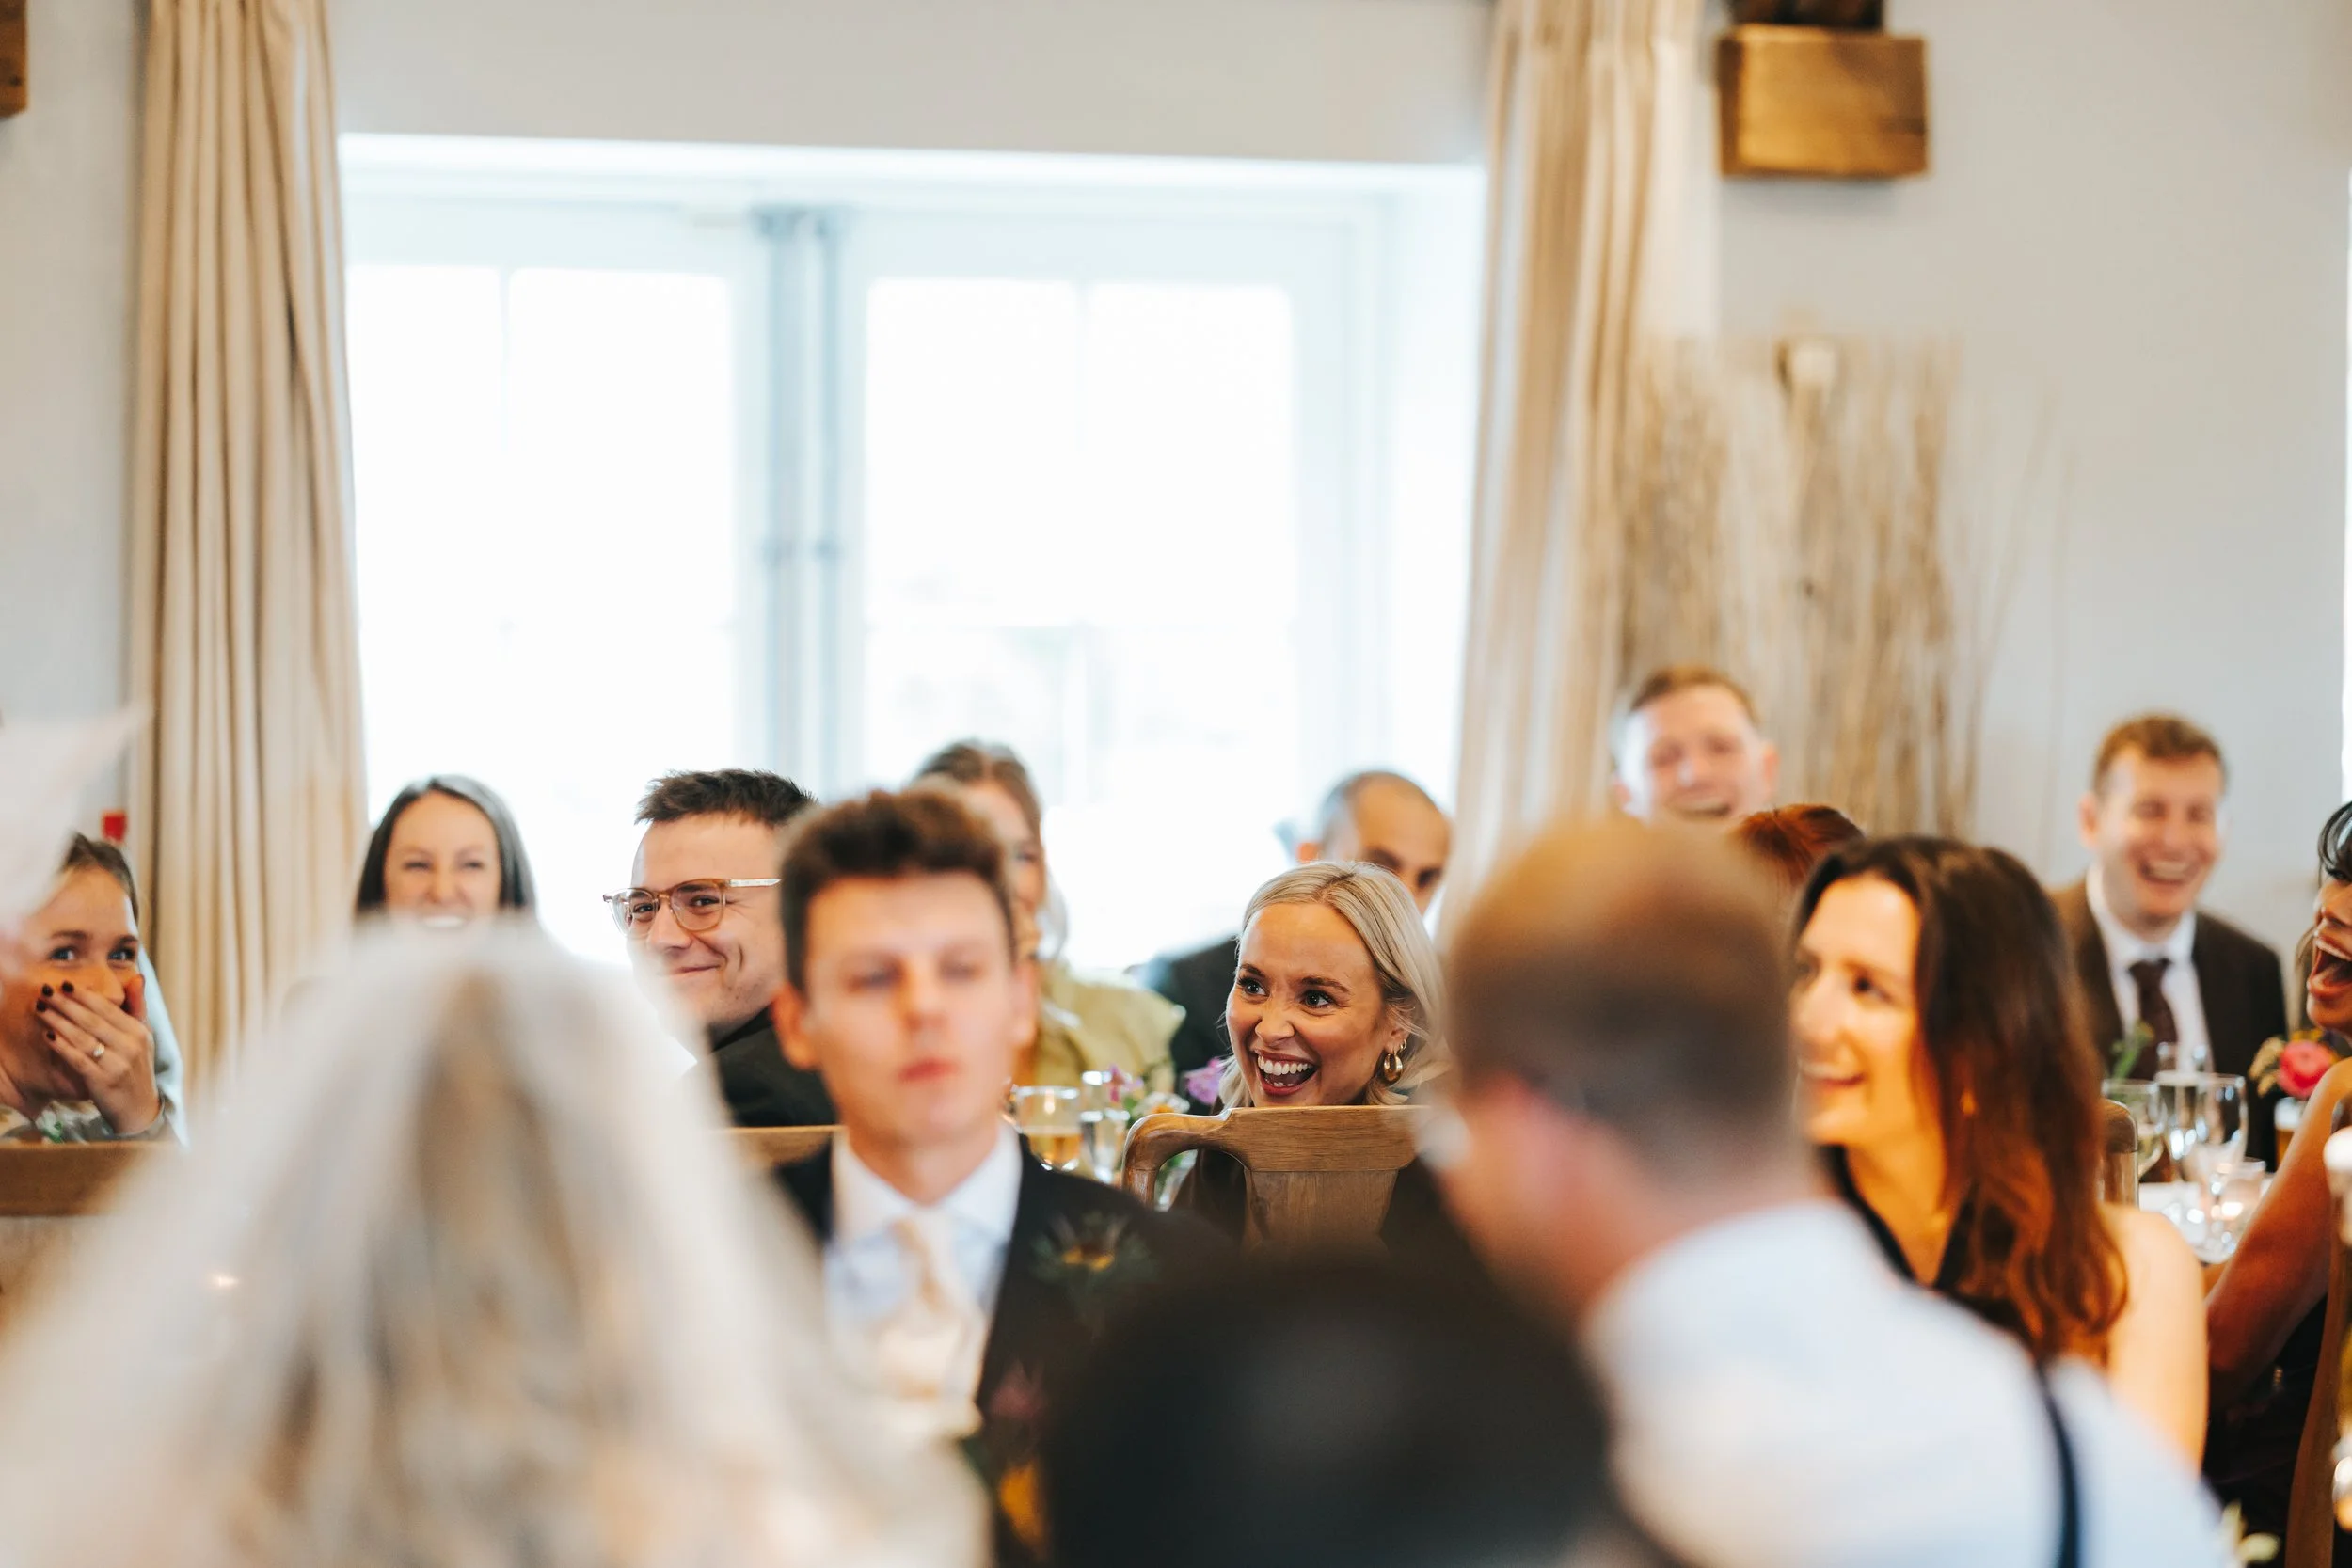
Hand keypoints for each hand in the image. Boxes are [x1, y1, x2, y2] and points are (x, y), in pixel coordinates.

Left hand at [39, 981, 160, 1136]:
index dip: (85, 995)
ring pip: (82, 1038)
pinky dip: (61, 1047)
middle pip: (92, 1020)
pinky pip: (77, 1059)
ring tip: (41, 1009)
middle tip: (45, 991)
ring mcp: (116, 1064)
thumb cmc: (137, 1068)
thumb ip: (138, 1007)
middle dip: (66, 1004)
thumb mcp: (144, 1037)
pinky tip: (47, 1036)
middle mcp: (130, 1046)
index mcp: (139, 1032)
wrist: (139, 1108)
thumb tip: (138, 977)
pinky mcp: (101, 1081)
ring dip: (58, 1021)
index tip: (65, 984)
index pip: (108, 1008)